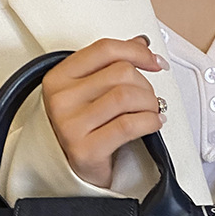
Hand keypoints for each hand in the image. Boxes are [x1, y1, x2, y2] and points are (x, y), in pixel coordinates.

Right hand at [41, 35, 168, 188]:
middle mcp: (61, 100)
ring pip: (126, 96)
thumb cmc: (84, 129)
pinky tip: (153, 123)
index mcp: (59, 78)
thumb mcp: (91, 92)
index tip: (155, 62)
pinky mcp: (85, 149)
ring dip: (150, 104)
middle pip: (120, 73)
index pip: (104, 50)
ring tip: (151, 112)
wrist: (74, 171)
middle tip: (150, 100)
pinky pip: (128, 125)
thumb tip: (141, 44)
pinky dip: (149, 122)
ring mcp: (70, 125)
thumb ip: (111, 65)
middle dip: (145, 85)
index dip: (136, 52)